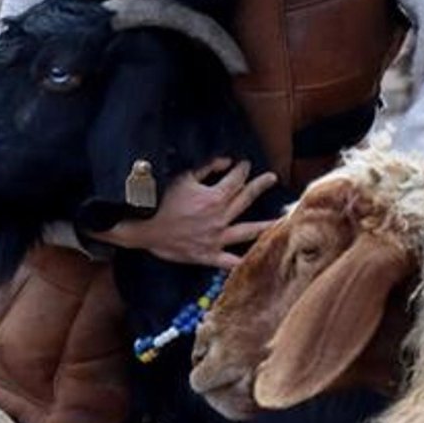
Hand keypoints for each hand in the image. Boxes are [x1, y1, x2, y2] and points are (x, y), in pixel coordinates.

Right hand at [89, 158, 278, 269]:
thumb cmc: (161, 200)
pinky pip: (228, 262)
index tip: (245, 164)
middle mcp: (220, 218)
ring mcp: (216, 239)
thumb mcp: (183, 177)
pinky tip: (254, 260)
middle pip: (246, 200)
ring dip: (265, 225)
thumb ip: (208, 168)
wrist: (142, 227)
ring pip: (247, 232)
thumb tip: (227, 161)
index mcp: (214, 198)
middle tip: (271, 178)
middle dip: (260, 186)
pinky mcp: (208, 255)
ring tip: (281, 220)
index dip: (242, 169)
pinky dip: (241, 261)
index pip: (236, 180)